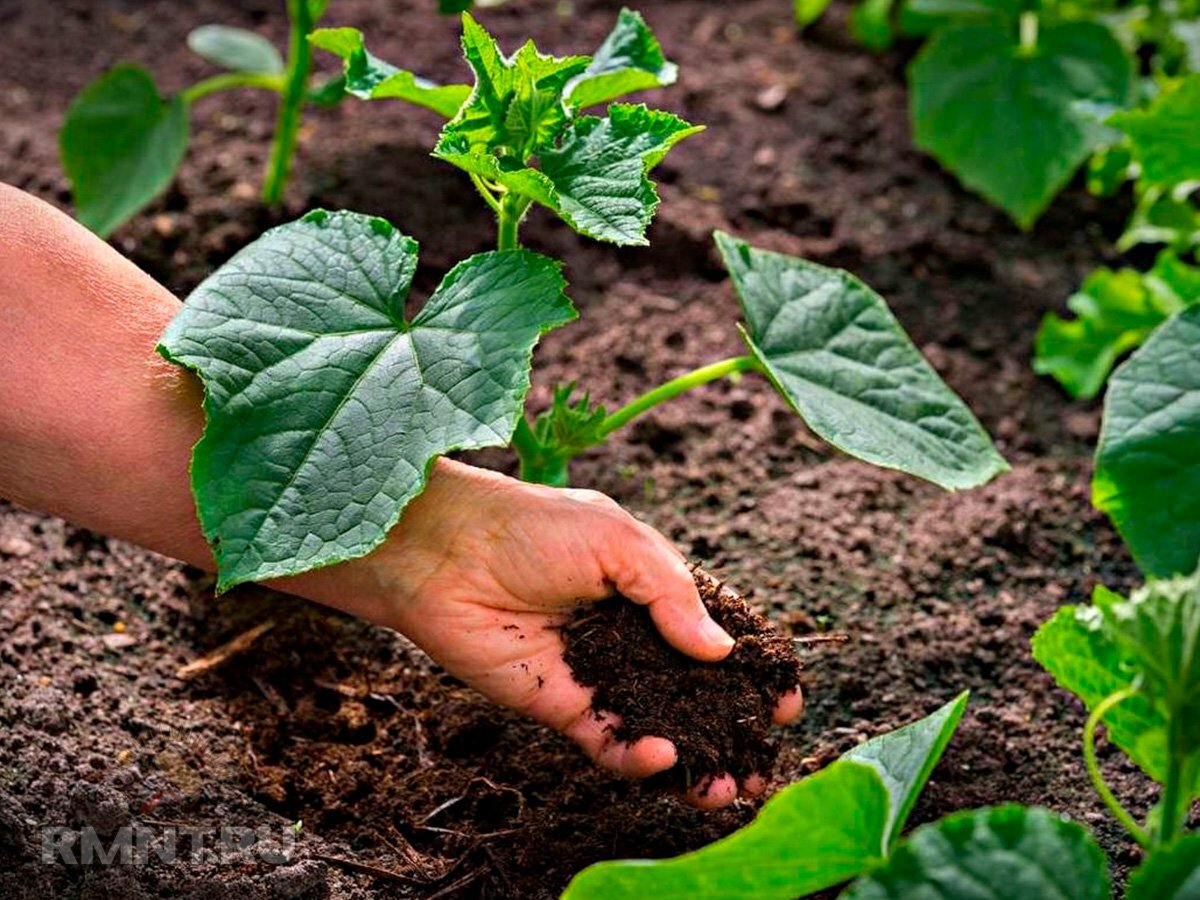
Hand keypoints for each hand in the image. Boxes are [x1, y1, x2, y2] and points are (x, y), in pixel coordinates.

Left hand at [317, 459, 802, 808]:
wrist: (443, 552)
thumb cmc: (529, 527)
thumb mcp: (618, 540)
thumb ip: (673, 594)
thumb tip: (722, 651)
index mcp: (648, 586)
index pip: (714, 632)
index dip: (751, 666)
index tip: (784, 698)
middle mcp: (628, 635)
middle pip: (693, 691)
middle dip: (730, 728)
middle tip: (761, 760)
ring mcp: (597, 673)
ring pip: (658, 726)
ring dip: (693, 760)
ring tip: (724, 787)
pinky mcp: (560, 706)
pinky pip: (608, 742)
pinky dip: (638, 756)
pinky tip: (664, 755)